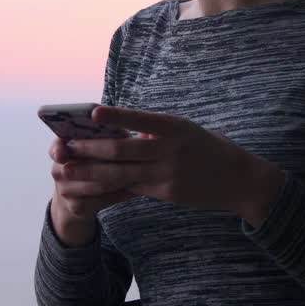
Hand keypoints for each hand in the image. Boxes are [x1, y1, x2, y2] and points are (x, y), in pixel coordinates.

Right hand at [48, 137, 136, 246]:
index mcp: (59, 149)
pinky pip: (102, 200)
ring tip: (142, 172)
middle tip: (132, 156)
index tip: (64, 152)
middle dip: (108, 161)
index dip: (59, 149)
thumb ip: (110, 136)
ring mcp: (65, 191)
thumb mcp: (95, 145)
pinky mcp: (77, 207)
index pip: (56, 147)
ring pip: (97, 184)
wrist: (77, 198)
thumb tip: (146, 131)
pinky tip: (136, 189)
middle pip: (82, 167)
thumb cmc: (92, 161)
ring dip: (120, 178)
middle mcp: (58, 170)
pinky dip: (121, 194)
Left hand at [62, 106, 284, 225]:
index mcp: (175, 127)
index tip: (92, 112)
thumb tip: (124, 132)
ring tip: (66, 170)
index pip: (141, 119)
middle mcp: (170, 149)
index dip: (116, 116)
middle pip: (122, 149)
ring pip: (120, 173)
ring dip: (90, 172)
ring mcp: (167, 174)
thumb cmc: (210, 149)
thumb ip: (156, 132)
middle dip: (90, 148)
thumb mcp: (186, 131)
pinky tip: (89, 187)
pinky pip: (131, 188)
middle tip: (65, 147)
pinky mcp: (165, 193)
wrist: (240, 180)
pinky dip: (109, 187)